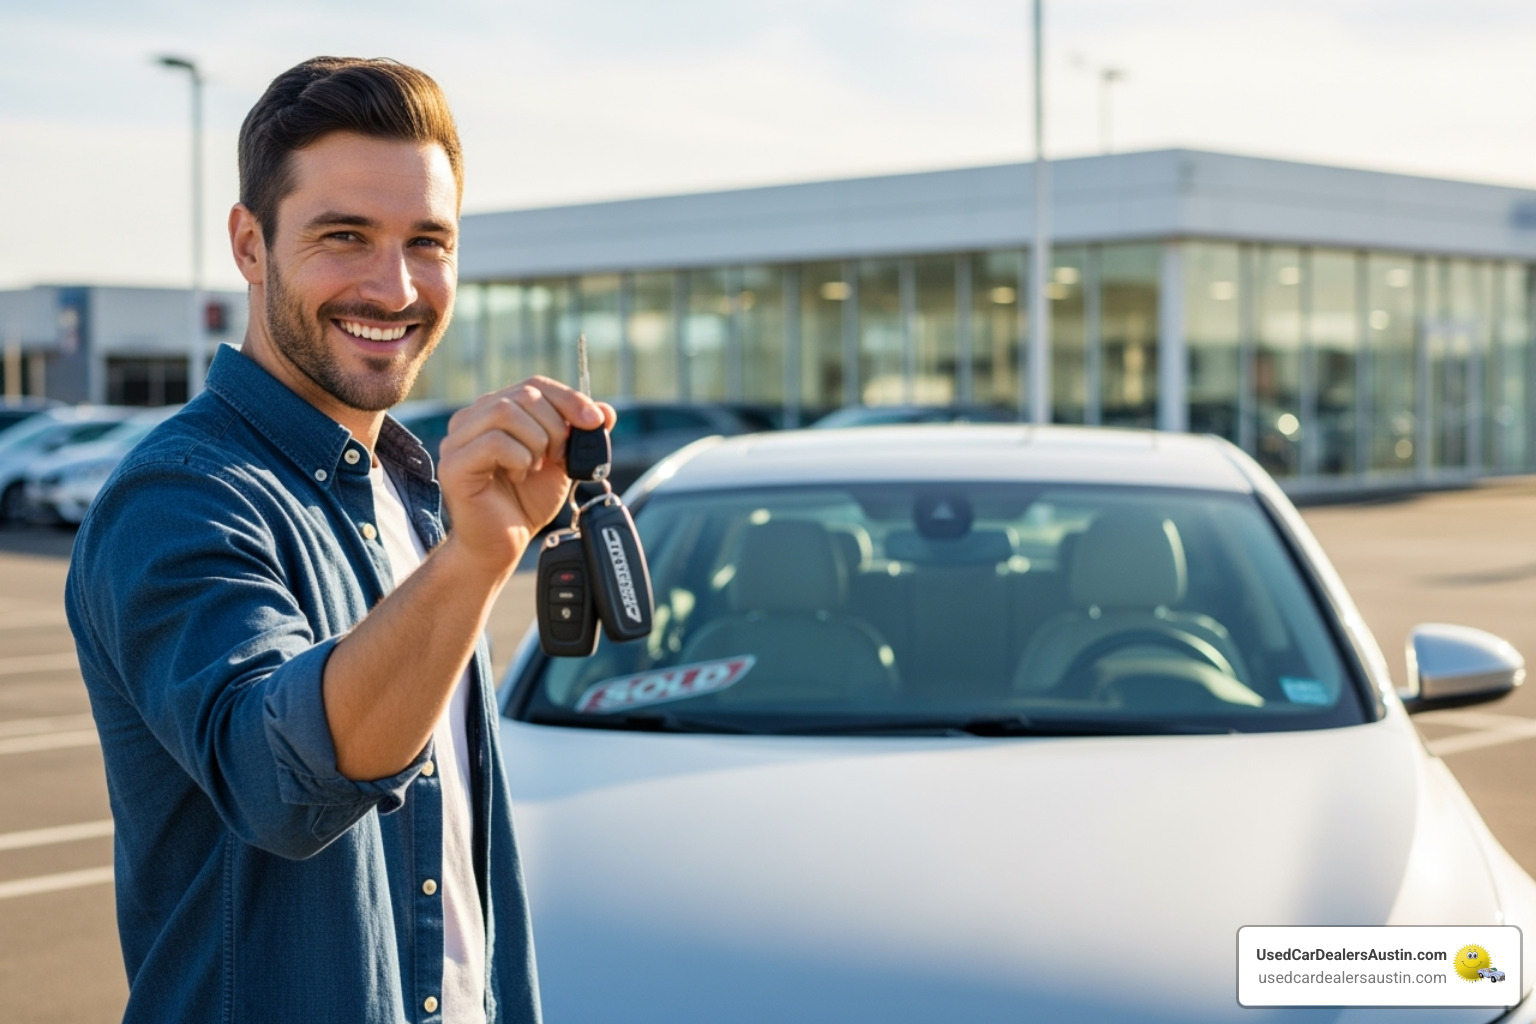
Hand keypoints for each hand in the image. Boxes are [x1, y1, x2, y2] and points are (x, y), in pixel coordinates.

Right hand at [434, 377, 614, 574]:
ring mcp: (458, 440)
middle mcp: (472, 420)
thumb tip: (605, 410)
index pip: (534, 385)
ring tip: (535, 466)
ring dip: (536, 441)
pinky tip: (518, 476)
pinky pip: (493, 442)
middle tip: (558, 457)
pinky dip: (519, 458)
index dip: (569, 399)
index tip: (596, 421)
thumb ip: (579, 434)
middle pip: (523, 395)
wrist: (503, 544)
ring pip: (505, 412)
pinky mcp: (454, 464)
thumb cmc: (526, 502)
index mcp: (495, 412)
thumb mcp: (561, 462)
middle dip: (555, 426)